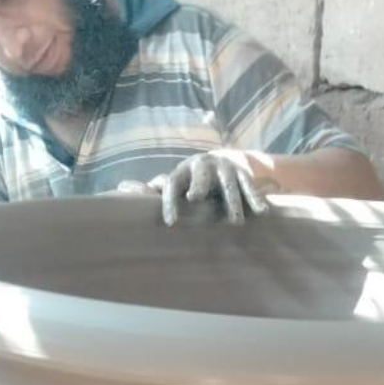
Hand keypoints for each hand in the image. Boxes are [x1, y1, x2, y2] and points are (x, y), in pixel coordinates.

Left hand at [117, 150, 273, 225]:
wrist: (224, 161)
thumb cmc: (192, 181)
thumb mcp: (176, 182)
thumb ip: (154, 188)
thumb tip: (121, 189)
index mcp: (183, 171)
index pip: (173, 185)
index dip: (170, 202)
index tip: (171, 223)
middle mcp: (203, 166)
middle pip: (200, 175)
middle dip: (199, 186)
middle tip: (196, 199)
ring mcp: (225, 168)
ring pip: (228, 185)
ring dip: (232, 203)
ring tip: (235, 222)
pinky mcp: (243, 173)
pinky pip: (250, 186)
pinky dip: (255, 199)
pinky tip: (262, 213)